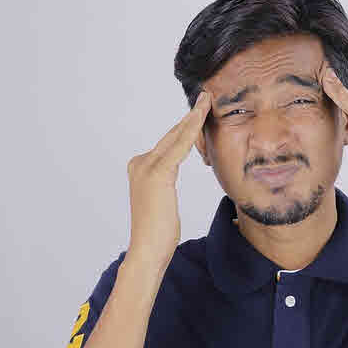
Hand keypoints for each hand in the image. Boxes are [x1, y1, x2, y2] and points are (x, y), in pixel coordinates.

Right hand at [125, 90, 212, 265]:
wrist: (148, 250)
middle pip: (172, 135)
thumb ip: (166, 182)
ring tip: (207, 100)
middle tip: (206, 97)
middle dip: (191, 116)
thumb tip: (171, 176)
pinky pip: (179, 146)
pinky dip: (191, 129)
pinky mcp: (157, 173)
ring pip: (176, 136)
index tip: (200, 110)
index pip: (169, 142)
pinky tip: (202, 116)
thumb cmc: (159, 232)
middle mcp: (140, 162)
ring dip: (194, 117)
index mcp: (140, 167)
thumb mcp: (163, 200)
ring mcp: (146, 166)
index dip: (185, 126)